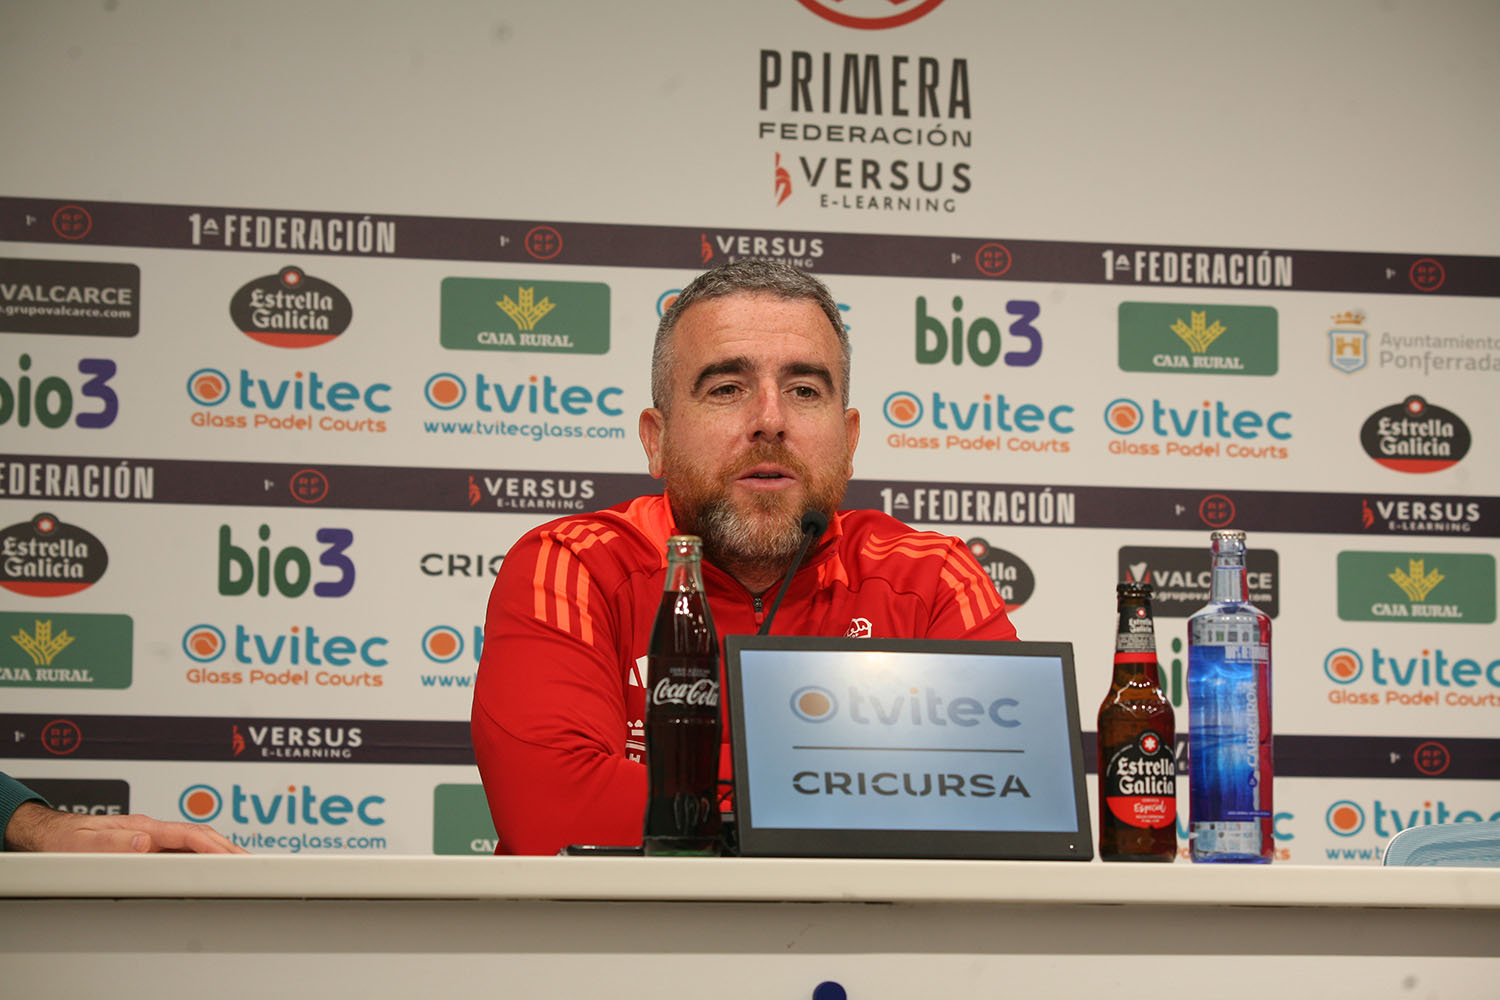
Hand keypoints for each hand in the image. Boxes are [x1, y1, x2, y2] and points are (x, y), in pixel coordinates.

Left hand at [4, 803, 247, 853]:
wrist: (50, 834)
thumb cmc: (64, 839)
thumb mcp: (83, 844)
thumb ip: (114, 843)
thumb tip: (146, 842)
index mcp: (140, 827)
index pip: (186, 834)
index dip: (212, 846)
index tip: (230, 857)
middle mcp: (149, 829)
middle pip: (199, 835)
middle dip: (227, 847)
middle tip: (249, 862)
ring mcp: (151, 835)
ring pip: (195, 840)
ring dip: (220, 849)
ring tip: (240, 863)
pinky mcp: (148, 844)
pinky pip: (183, 848)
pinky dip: (204, 853)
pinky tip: (212, 862)